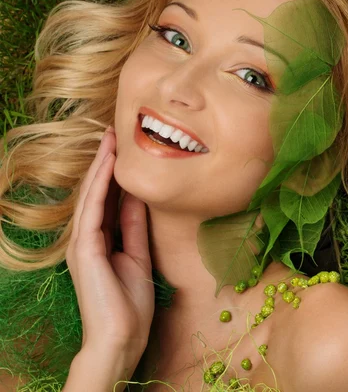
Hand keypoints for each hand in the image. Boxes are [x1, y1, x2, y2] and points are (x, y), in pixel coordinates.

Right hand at [65, 125, 154, 359]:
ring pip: (92, 196)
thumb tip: (139, 199)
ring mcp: (83, 243)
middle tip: (115, 133)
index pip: (108, 200)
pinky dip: (100, 186)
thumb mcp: (137, 255)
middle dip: (106, 163)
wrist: (122, 337)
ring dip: (101, 167)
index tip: (125, 149)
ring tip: (110, 139)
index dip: (115, 174)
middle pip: (97, 193)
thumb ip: (134, 227)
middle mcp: (89, 238)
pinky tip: (109, 166)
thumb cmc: (131, 303)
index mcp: (101, 241)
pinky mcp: (85, 249)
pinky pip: (93, 210)